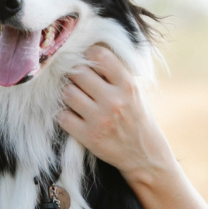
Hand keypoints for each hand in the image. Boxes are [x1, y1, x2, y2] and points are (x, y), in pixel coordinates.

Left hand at [57, 44, 170, 181]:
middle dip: (74, 75)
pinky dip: (64, 114)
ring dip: (67, 94)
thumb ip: (114, 75)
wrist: (145, 156)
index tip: (87, 61)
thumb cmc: (137, 119)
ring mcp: (100, 119)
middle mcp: (114, 100)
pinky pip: (62, 116)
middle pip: (77, 72)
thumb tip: (87, 52)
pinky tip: (73, 115)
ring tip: (76, 99)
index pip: (100, 56)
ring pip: (67, 93)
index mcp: (128, 86)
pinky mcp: (88, 136)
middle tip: (78, 82)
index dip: (88, 55)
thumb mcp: (134, 93)